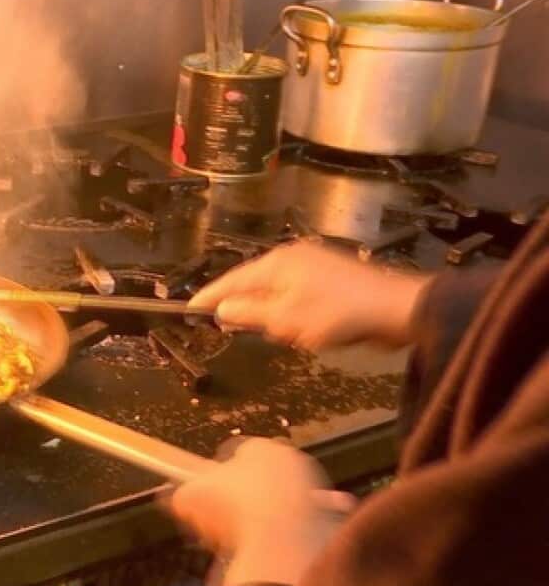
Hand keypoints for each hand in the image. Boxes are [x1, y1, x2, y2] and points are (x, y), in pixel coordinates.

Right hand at [169, 438, 354, 585]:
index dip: (217, 477)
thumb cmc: (234, 508)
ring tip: (246, 538)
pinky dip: (286, 534)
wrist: (281, 539)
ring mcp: (312, 485)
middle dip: (243, 496)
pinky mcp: (327, 514)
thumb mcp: (190, 496)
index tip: (209, 498)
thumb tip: (178, 498)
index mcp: (258, 446)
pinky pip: (299, 523)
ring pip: (279, 500)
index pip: (234, 455)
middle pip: (259, 476)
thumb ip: (182, 493)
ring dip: (264, 516)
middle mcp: (289, 458)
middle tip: (225, 521)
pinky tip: (269, 548)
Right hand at [187, 242, 432, 350]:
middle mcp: (292, 258)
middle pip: (253, 282)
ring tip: (257, 328)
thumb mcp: (286, 319)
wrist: (396, 308)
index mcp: (277, 264)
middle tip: (219, 321)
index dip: (210, 296)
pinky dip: (286, 308)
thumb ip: (251, 313)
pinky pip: (295, 292)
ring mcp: (314, 265)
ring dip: (265, 308)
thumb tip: (222, 309)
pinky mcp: (332, 278)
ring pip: (275, 288)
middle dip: (239, 302)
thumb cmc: (336, 313)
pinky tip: (292, 325)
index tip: (189, 308)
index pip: (232, 280)